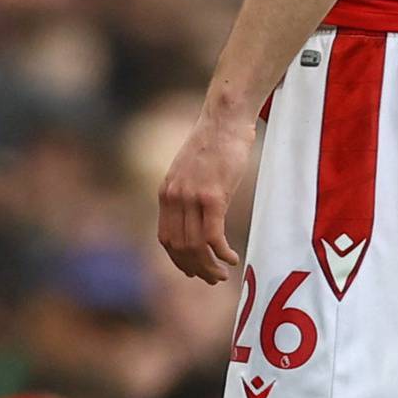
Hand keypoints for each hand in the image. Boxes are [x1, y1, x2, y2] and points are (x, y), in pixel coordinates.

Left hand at [157, 107, 252, 283]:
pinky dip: (221, 253)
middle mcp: (174, 197)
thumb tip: (196, 219)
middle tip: (213, 279)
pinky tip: (232, 258)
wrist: (225, 118)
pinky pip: (212, 236)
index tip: (194, 271)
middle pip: (179, 248)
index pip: (166, 239)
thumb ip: (187, 194)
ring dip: (209, 266)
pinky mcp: (213, 195)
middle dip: (196, 269)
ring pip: (195, 246)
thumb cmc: (214, 143)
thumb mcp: (190, 171)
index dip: (179, 261)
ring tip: (223, 274)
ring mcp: (192, 196)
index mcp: (166, 192)